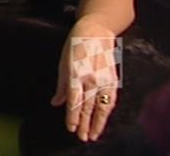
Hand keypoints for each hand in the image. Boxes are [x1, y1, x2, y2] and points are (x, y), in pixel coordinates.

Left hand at [51, 20, 118, 141]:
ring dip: (98, 122)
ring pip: (102, 106)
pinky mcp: (113, 78)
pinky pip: (111, 99)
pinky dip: (107, 112)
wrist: (96, 31)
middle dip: (86, 124)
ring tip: (94, 135)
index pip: (75, 101)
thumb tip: (56, 103)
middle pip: (88, 107)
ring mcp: (104, 79)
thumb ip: (61, 85)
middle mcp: (91, 79)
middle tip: (83, 138)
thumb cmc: (75, 45)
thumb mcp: (63, 62)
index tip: (71, 128)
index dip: (73, 116)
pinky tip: (103, 119)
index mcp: (76, 74)